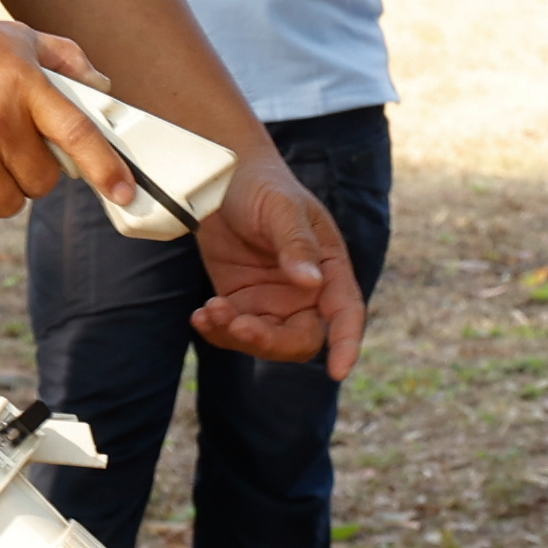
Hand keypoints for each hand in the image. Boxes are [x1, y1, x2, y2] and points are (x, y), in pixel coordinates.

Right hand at [0, 0, 135, 236]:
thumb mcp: (15, 37)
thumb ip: (65, 58)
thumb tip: (103, 88)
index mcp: (27, 85)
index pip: (79, 133)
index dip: (107, 168)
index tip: (124, 193)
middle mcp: (0, 120)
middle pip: (43, 183)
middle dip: (31, 175)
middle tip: (6, 152)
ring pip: (7, 206)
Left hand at [188, 166, 366, 375]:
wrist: (218, 176)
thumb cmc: (261, 184)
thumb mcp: (281, 208)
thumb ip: (296, 244)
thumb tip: (311, 283)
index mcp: (328, 269)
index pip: (346, 313)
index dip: (347, 343)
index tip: (339, 370)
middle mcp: (305, 292)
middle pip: (302, 339)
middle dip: (271, 341)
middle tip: (238, 324)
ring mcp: (271, 300)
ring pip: (264, 341)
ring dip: (236, 335)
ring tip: (210, 311)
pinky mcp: (240, 301)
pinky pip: (233, 331)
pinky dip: (217, 331)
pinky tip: (200, 316)